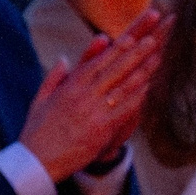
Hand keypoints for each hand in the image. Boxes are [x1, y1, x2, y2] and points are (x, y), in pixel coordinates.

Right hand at [18, 11, 166, 181]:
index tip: (133, 34)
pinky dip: (138, 95)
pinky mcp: (102, 128)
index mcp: (70, 85)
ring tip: (158, 53)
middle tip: (153, 35)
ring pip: (123, 85)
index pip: (99, 60)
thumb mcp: (40, 99)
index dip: (118, 46)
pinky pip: (125, 108)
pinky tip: (150, 85)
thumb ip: (55, 77)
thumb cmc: (38, 130)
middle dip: (136, 49)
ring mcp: (95, 110)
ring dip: (143, 68)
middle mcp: (84, 94)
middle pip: (115, 67)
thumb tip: (65, 58)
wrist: (37, 160)